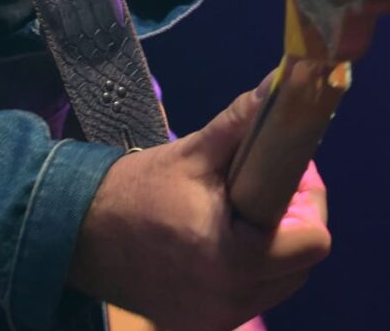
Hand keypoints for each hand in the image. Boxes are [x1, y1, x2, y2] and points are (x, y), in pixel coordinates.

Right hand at [70, 81, 331, 330]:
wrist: (77, 236)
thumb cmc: (138, 191)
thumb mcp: (194, 151)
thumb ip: (245, 120)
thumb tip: (284, 84)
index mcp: (233, 258)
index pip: (313, 241)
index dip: (308, 202)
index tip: (286, 175)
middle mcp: (230, 300)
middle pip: (301, 265)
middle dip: (295, 224)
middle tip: (267, 189)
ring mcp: (215, 320)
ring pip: (279, 285)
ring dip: (275, 250)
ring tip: (244, 214)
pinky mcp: (201, 327)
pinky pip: (250, 299)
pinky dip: (250, 273)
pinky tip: (224, 242)